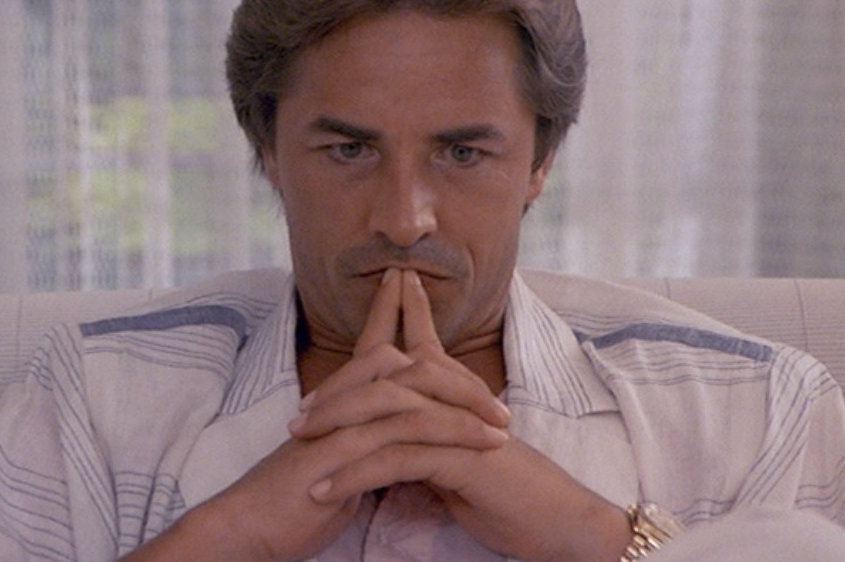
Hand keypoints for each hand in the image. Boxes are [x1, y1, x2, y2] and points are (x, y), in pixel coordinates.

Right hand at [124, 269, 509, 560]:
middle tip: (496, 393)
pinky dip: (450, 431)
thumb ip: (363, 442)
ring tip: (503, 420)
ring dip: (464, 402)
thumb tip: (390, 439)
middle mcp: (342, 401)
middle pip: (402, 361)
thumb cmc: (291, 497)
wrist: (251, 524)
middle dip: (451, 365)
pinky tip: (480, 441)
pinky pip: (406, 430)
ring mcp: (343, 420)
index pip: (371, 348)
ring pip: (412, 392)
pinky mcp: (346, 449)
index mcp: (339, 401)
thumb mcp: (336, 463)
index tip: (406, 284)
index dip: (389, 313)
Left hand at [292, 269, 630, 561]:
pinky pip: (393, 458)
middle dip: (336, 390)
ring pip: (382, 410)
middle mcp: (452, 399)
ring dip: (334, 429)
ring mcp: (455, 423)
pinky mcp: (457, 456)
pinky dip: (353, 474)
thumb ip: (428, 441)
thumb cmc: (510, 495)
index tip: (338, 354)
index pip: (414, 352)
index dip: (382, 334)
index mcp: (454, 396)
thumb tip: (394, 442)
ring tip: (299, 446)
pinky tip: (324, 490)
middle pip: (383, 376)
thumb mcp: (458, 462)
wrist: (559, 522)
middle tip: (297, 415)